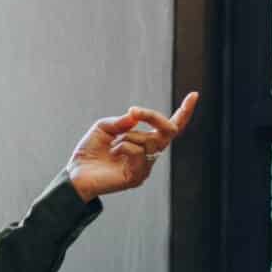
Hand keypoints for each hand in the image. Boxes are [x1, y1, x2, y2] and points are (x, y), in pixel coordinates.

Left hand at [67, 92, 198, 200]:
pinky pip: (138, 152)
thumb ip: (122, 121)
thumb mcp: (104, 127)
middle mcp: (149, 154)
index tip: (194, 95)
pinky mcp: (137, 177)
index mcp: (144, 141)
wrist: (76, 174)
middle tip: (134, 111)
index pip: (169, 127)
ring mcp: (145, 167)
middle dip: (154, 117)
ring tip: (111, 145)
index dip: (183, 112)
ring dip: (128, 136)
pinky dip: (123, 146)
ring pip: (148, 141)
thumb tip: (136, 116)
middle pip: (168, 131)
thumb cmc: (90, 151)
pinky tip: (113, 152)